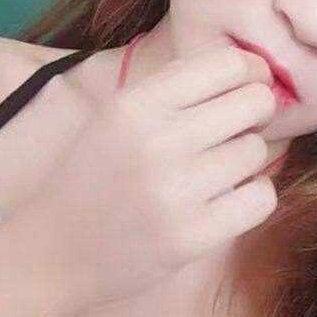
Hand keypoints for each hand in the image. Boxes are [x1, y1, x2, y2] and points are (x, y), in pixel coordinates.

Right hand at [15, 43, 277, 309]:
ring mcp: (175, 191)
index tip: (243, 91)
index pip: (227, 63)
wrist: (55, 252)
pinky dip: (253, 196)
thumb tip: (251, 70)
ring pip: (257, 151)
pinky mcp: (192, 237)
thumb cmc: (93, 178)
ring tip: (220, 172)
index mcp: (135, 103)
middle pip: (253, 102)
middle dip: (255, 115)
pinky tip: (230, 199)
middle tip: (238, 131)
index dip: (248, 74)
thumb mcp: (116, 116)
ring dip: (248, 160)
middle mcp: (156, 141)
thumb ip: (174, 91)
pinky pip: (260, 198)